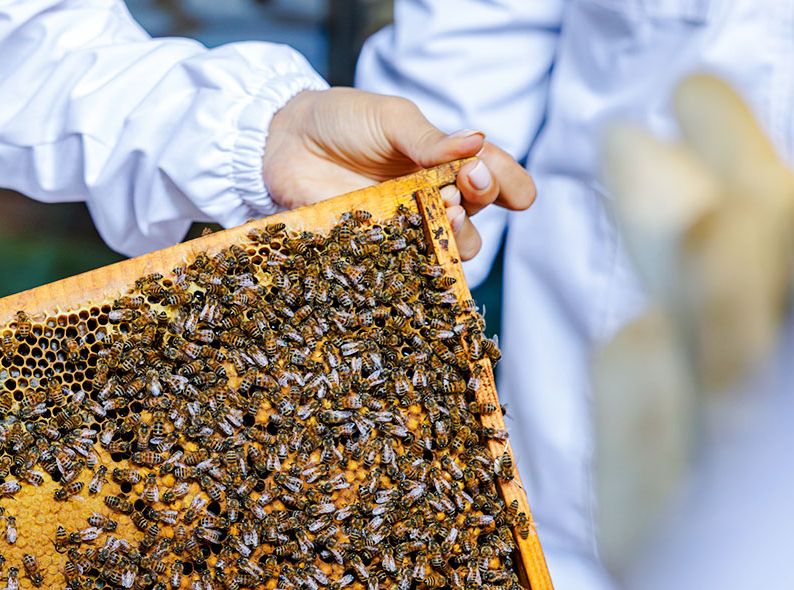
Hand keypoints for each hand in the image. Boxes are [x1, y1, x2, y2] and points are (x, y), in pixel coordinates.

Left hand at [262, 87, 535, 259]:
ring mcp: (402, 227)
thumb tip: (478, 141)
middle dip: (480, 204)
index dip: (509, 184)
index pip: (492, 177)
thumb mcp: (390, 118)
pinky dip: (412, 265)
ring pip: (445, 249)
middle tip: (463, 186)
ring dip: (455, 236)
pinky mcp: (371, 250)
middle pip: (475, 217)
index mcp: (443, 163)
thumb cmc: (342, 120)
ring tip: (443, 214)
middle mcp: (429, 199)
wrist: (284, 139)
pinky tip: (410, 254)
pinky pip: (400, 268)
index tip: (509, 186)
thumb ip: (429, 138)